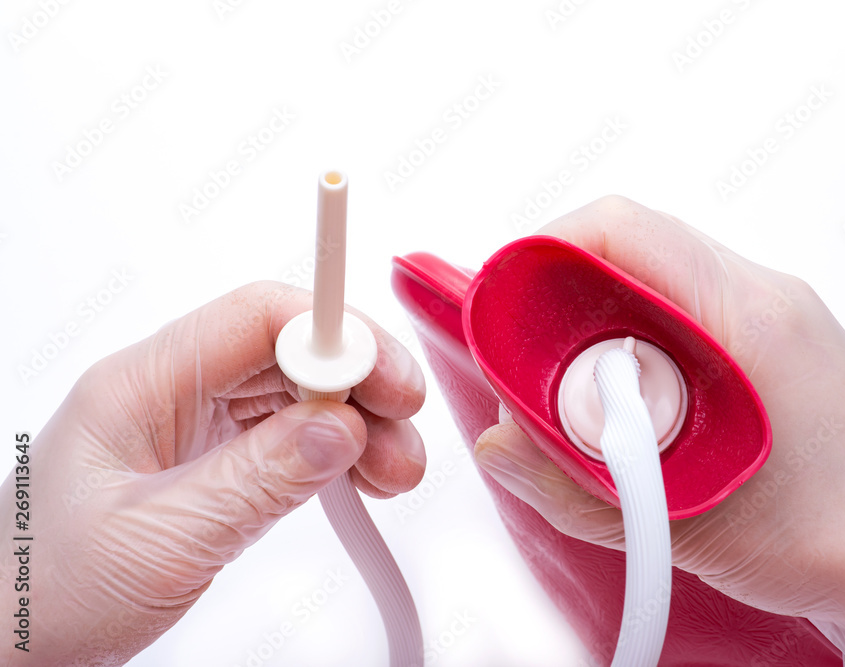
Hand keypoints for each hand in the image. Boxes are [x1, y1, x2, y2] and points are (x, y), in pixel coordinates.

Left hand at [0, 281, 425, 665]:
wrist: (9, 643)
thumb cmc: (43, 593)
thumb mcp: (161, 540)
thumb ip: (257, 480)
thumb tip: (340, 427)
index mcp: (143, 383)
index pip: (256, 317)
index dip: (333, 333)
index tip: (387, 376)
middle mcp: (174, 391)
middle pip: (291, 349)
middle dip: (361, 381)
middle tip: (406, 425)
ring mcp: (196, 424)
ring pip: (300, 392)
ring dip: (360, 422)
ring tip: (395, 470)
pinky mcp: (215, 459)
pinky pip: (290, 434)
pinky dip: (338, 451)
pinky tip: (364, 476)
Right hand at [474, 196, 844, 663]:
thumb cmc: (843, 542)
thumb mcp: (685, 521)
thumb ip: (574, 482)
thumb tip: (503, 442)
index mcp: (749, 314)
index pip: (619, 232)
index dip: (540, 256)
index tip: (499, 307)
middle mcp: (767, 299)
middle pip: (632, 253)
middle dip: (563, 305)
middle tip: (535, 377)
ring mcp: (777, 319)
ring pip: (656, 288)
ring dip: (603, 334)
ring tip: (590, 410)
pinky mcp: (776, 349)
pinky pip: (686, 320)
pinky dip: (641, 354)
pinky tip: (639, 416)